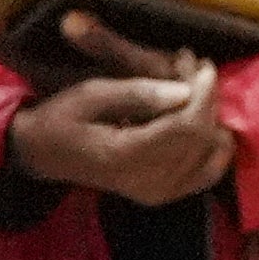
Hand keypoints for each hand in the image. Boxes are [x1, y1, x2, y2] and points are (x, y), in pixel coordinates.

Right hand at [2, 22, 236, 205]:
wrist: (43, 154)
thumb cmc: (62, 118)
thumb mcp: (91, 94)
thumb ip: (138, 93)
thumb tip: (184, 90)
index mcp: (125, 156)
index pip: (185, 126)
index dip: (203, 94)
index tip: (204, 64)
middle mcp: (146, 181)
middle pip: (201, 137)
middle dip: (207, 99)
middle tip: (197, 68)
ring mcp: (157, 192)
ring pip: (209, 151)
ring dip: (211, 116)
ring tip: (195, 89)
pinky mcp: (163, 194)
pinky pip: (209, 172)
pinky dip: (215, 146)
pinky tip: (206, 123)